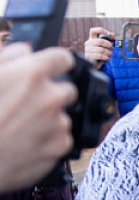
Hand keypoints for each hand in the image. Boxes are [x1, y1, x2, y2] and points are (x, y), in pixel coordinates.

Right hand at [0, 43, 76, 191]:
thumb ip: (8, 58)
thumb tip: (26, 51)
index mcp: (31, 74)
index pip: (63, 59)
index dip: (57, 64)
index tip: (55, 69)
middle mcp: (50, 97)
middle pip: (69, 90)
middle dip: (52, 95)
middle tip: (28, 106)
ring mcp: (57, 124)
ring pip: (63, 116)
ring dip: (48, 120)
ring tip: (20, 128)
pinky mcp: (59, 148)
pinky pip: (61, 139)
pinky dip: (48, 141)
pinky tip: (24, 143)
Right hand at [84, 27, 113, 68]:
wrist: (94, 62)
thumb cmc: (100, 52)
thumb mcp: (104, 45)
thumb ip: (109, 39)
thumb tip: (112, 35)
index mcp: (92, 38)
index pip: (93, 31)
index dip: (100, 30)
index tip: (106, 32)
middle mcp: (88, 43)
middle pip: (100, 41)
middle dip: (109, 45)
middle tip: (111, 48)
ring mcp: (87, 50)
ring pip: (101, 50)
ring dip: (109, 53)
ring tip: (110, 54)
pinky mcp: (89, 56)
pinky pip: (99, 56)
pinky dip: (106, 57)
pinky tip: (107, 58)